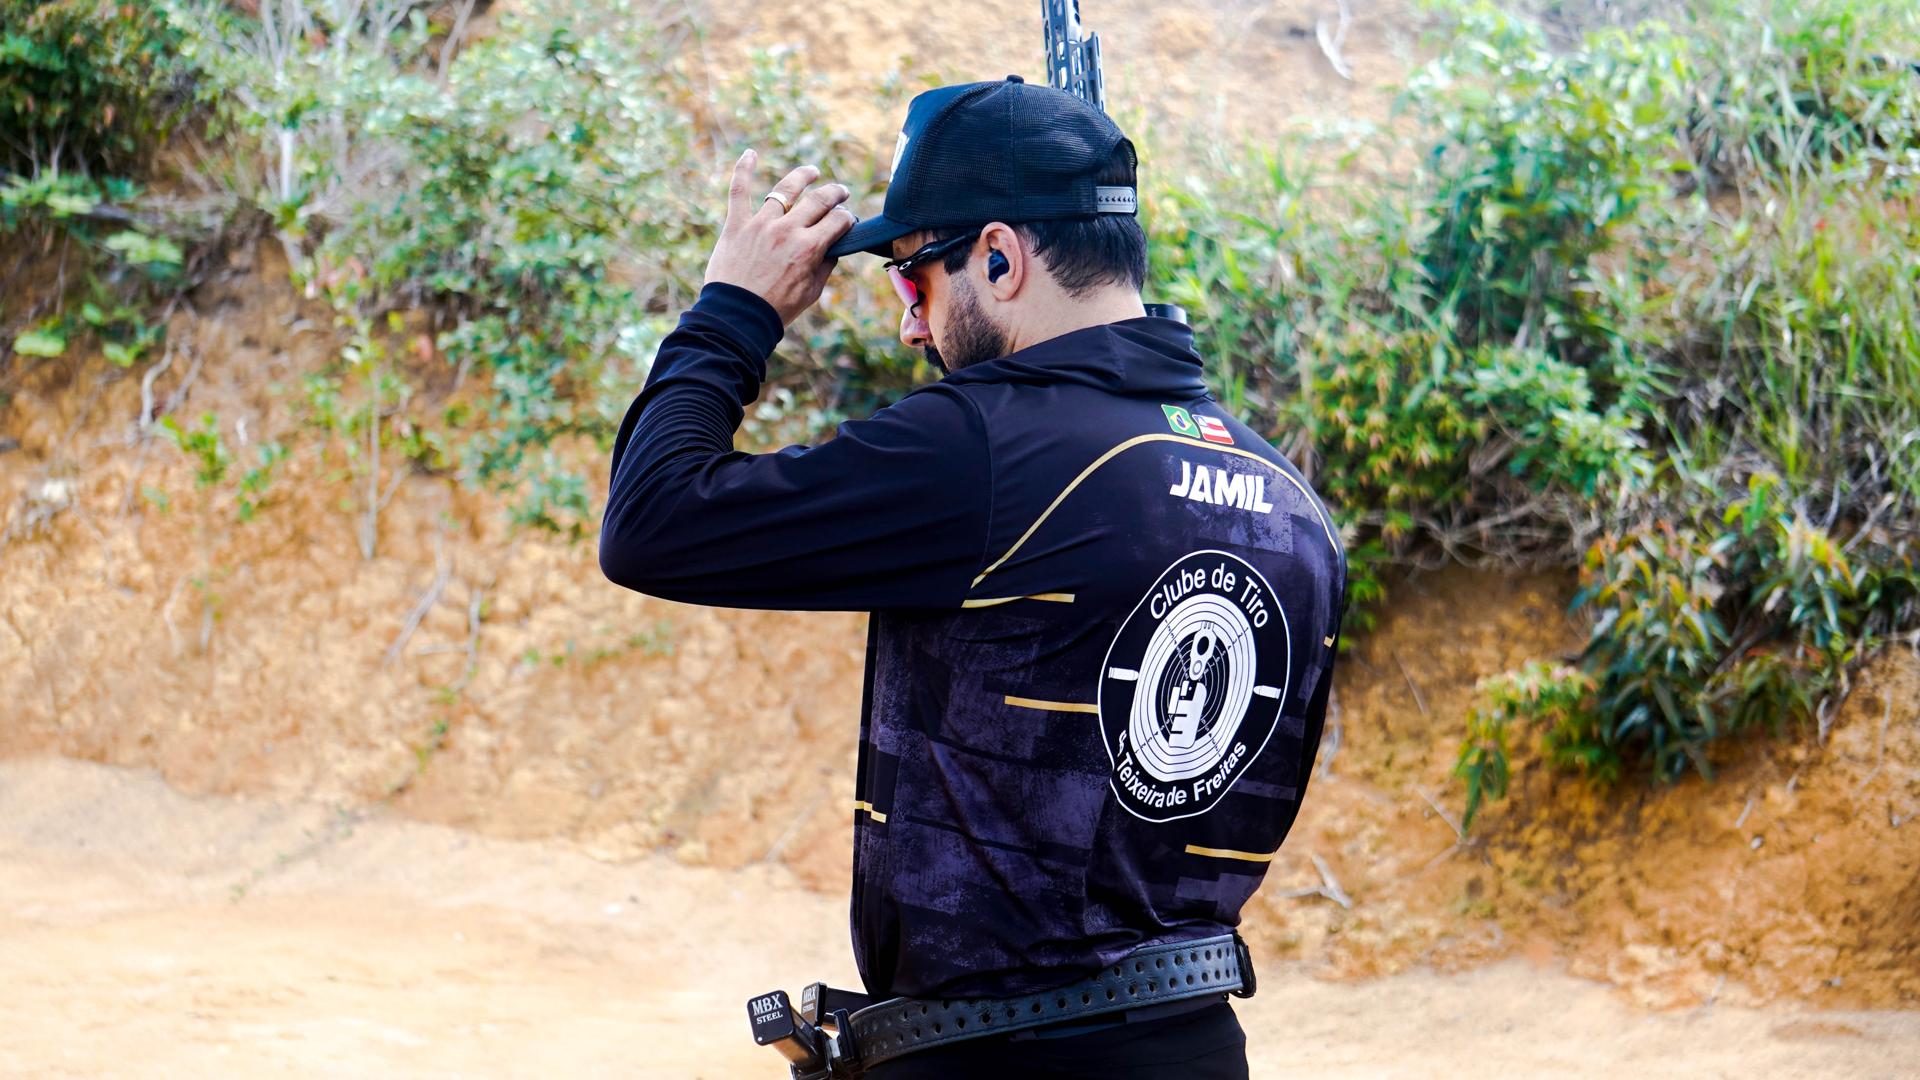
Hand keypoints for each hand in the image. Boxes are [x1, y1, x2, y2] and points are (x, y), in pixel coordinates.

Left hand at [704, 150, 856, 327]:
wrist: (738, 317)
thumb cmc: (777, 309)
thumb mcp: (812, 292)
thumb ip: (825, 266)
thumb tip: (833, 248)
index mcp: (809, 248)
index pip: (837, 221)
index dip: (846, 219)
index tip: (847, 221)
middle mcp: (787, 230)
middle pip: (818, 200)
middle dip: (834, 193)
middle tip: (841, 192)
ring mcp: (761, 224)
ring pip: (784, 189)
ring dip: (802, 177)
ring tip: (812, 172)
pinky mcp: (737, 225)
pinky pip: (739, 191)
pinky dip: (744, 170)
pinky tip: (749, 154)